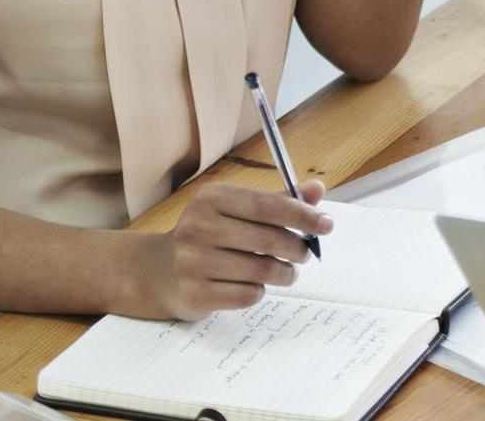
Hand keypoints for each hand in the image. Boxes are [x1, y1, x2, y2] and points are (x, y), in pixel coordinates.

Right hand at [131, 179, 333, 321]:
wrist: (157, 272)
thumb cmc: (208, 236)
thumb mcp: (235, 210)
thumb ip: (277, 201)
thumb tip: (317, 189)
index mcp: (211, 199)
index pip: (267, 206)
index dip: (302, 215)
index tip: (327, 224)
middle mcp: (198, 227)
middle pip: (268, 239)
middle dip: (297, 248)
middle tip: (305, 253)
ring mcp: (193, 262)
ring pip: (262, 270)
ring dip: (284, 273)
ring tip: (286, 272)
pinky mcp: (194, 294)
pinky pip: (247, 294)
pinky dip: (260, 290)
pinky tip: (254, 284)